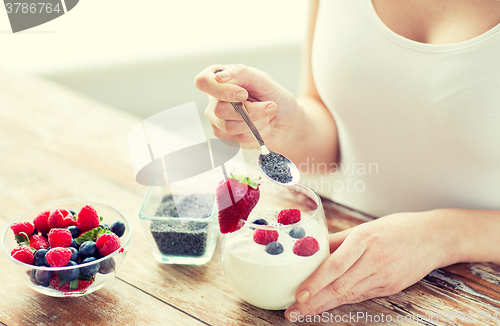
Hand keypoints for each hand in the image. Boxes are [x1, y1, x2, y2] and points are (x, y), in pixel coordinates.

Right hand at [194, 64, 302, 151]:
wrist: (288, 122)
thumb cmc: (276, 98)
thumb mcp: (264, 80)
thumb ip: (242, 73)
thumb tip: (220, 76)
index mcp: (220, 78)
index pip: (203, 82)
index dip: (223, 90)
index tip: (244, 94)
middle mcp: (214, 99)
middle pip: (219, 109)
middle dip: (250, 111)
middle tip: (269, 107)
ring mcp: (217, 119)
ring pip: (229, 126)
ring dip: (256, 122)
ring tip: (267, 117)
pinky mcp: (225, 137)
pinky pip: (237, 139)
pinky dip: (255, 133)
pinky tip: (261, 127)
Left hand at [285, 211, 454, 319]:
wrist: (434, 238)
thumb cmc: (397, 228)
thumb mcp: (366, 227)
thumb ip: (339, 240)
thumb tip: (312, 249)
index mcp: (364, 239)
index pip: (336, 265)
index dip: (316, 282)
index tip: (298, 294)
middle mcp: (374, 260)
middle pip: (339, 286)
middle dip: (313, 302)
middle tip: (292, 312)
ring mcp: (384, 276)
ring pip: (349, 296)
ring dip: (324, 306)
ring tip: (303, 313)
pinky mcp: (391, 287)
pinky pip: (361, 296)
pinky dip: (342, 303)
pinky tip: (326, 306)